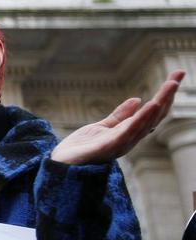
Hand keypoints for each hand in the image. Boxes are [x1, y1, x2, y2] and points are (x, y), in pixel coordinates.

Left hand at [51, 71, 184, 164]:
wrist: (61, 164)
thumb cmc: (82, 148)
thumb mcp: (102, 127)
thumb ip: (119, 116)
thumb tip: (137, 99)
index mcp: (129, 133)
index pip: (152, 113)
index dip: (165, 95)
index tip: (176, 76)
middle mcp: (129, 139)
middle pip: (154, 116)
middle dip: (167, 96)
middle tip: (179, 74)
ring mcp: (120, 144)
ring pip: (145, 123)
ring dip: (159, 104)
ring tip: (169, 87)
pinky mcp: (108, 147)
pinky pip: (128, 132)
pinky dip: (140, 119)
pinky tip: (149, 105)